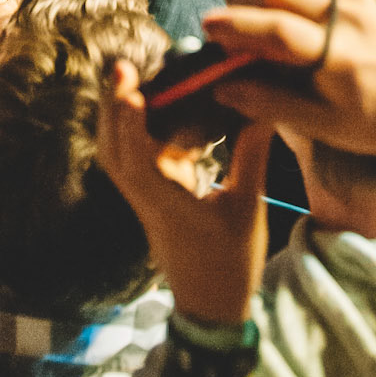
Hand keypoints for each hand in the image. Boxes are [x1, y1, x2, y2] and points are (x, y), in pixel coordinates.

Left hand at [97, 59, 273, 324]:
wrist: (212, 309)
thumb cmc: (230, 264)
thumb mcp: (247, 208)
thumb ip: (252, 156)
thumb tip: (261, 108)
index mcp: (164, 204)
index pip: (134, 161)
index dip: (128, 124)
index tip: (129, 88)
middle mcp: (145, 198)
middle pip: (114, 149)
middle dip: (114, 108)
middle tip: (123, 67)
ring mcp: (145, 199)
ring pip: (121, 152)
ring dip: (122, 117)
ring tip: (135, 78)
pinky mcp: (154, 199)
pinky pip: (139, 158)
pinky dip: (144, 132)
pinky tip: (165, 109)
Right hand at [203, 0, 375, 169]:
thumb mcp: (323, 126)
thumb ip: (270, 103)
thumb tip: (223, 89)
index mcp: (338, 53)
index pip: (275, 27)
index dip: (236, 25)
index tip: (207, 27)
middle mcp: (346, 16)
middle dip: (243, 4)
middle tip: (224, 31)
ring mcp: (356, 3)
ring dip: (264, 4)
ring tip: (250, 36)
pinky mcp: (362, 0)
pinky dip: (289, 9)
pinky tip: (285, 37)